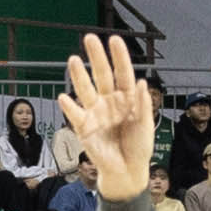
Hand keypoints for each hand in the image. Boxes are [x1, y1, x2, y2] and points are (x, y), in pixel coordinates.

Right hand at [55, 32, 157, 200]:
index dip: (119, 57)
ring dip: (79, 75)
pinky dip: (70, 107)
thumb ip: (143, 104)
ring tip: (73, 59)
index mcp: (127, 98)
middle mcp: (109, 101)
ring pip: (86, 89)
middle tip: (89, 38)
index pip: (123, 73)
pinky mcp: (84, 128)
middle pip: (102, 75)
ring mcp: (96, 113)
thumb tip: (141, 82)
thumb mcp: (146, 125)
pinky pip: (75, 114)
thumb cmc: (139, 147)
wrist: (127, 171)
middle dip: (96, 57)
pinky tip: (64, 97)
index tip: (114, 39)